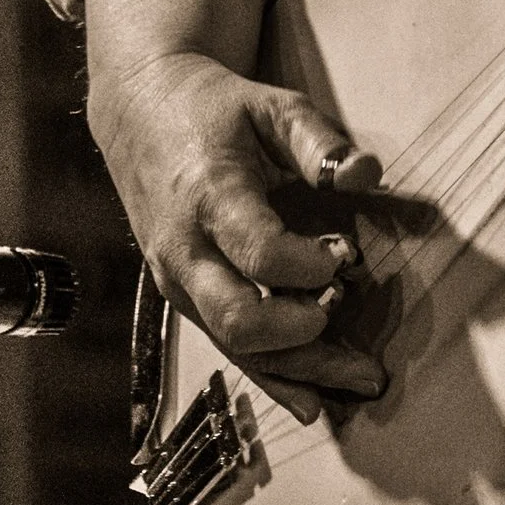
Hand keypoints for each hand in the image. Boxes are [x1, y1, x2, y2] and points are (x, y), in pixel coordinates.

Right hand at [85, 0, 387, 419]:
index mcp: (209, 195)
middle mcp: (185, 249)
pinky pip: (225, 346)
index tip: (346, 254)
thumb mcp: (270, 105)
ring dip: (300, 368)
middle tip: (347, 312)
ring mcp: (178, 280)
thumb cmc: (214, 109)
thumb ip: (320, 141)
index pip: (258, 251)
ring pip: (235, 346)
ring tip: (361, 378)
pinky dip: (271, 376)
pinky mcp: (183, 297)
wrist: (138, 114)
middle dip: (303, 333)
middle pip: (239, 319)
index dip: (309, 264)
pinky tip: (311, 400)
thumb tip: (366, 175)